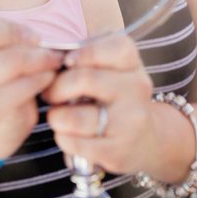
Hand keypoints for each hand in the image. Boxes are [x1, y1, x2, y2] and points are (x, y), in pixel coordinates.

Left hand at [42, 33, 157, 174]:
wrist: (146, 141)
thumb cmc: (117, 101)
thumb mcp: (113, 73)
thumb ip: (88, 61)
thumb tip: (50, 61)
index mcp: (132, 65)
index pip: (114, 46)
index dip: (84, 53)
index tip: (67, 62)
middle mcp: (136, 89)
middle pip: (84, 79)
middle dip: (56, 88)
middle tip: (50, 95)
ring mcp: (129, 122)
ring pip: (75, 117)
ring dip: (56, 117)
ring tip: (58, 118)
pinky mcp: (117, 150)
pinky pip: (75, 143)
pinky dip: (63, 139)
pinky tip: (68, 136)